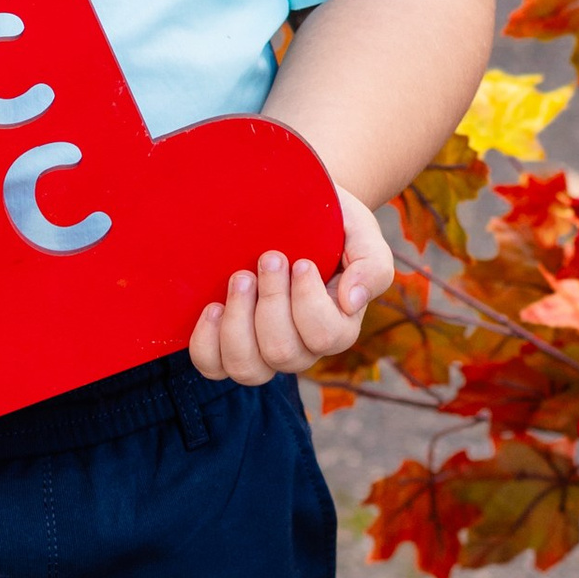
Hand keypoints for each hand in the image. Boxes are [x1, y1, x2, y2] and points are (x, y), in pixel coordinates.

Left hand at [190, 191, 389, 386]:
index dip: (308, 301)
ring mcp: (263, 353)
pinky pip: (213, 366)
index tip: (301, 262)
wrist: (294, 208)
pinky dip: (207, 341)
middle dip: (270, 301)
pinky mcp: (227, 346)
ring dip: (237, 321)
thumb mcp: (363, 233)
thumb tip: (352, 301)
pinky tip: (213, 306)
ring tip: (239, 278)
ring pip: (247, 369)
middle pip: (282, 352)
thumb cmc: (332, 224)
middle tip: (269, 257)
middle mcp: (301, 349)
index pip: (325, 337)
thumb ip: (371, 266)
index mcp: (337, 328)